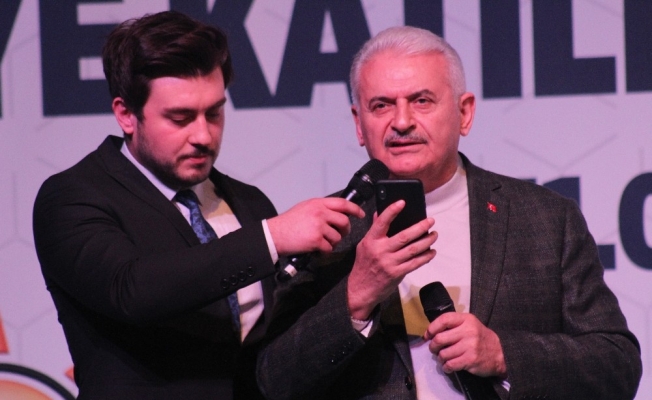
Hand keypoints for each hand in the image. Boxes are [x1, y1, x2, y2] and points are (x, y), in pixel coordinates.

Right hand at [267, 198, 363, 255]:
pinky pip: (329, 248)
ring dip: (332, 242)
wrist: (275, 234)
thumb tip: (336, 213)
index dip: (354, 209)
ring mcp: (318, 226)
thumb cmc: (288, 223)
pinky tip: (316, 248)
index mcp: (318, 203)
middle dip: (345, 231)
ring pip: (338, 237)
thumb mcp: (305, 208)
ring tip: (322, 242)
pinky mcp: (316, 240)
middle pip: (344, 221)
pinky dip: (325, 250)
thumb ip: (321, 208)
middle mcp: (320, 213)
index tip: (360, 214)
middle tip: (341, 234)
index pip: (343, 203)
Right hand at [347, 200, 435, 318]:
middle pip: (404, 236)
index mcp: (371, 241)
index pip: (382, 223)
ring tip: (434, 234)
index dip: (392, 211)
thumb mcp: (364, 246)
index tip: (402, 202)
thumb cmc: (363, 266)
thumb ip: (374, 230)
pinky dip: (426, 257)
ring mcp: (390, 263)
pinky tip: (431, 251)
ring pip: (413, 249)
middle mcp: (380, 251)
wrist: (360, 290)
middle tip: (430, 221)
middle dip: (420, 227)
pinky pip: (415, 263)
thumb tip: (379, 213)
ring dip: (426, 241)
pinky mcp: (397, 274)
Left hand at [424, 313, 506, 377]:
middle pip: (439, 339)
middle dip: (433, 346)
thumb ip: (453, 325)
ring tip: (444, 358)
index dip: (432, 328)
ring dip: (440, 358)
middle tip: (434, 349)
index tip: (427, 335)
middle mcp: (468, 331)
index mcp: (466, 319)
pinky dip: (446, 367)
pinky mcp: (470, 360)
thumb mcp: (469, 325)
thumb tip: (430, 333)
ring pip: (443, 354)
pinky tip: (449, 366)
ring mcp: (470, 346)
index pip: (444, 320)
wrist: (500, 354)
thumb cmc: (480, 338)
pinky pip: (450, 365)